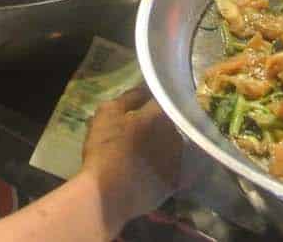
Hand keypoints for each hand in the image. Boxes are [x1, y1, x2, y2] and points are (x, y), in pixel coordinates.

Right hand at [80, 88, 184, 226]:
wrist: (109, 194)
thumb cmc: (105, 149)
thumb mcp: (107, 113)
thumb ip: (129, 97)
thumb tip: (143, 88)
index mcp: (160, 114)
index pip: (162, 100)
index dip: (152, 102)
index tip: (144, 105)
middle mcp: (174, 134)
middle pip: (168, 123)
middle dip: (156, 124)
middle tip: (139, 131)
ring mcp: (177, 159)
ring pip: (171, 144)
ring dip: (161, 144)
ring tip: (143, 152)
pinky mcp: (174, 181)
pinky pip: (171, 167)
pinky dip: (162, 165)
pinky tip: (148, 169)